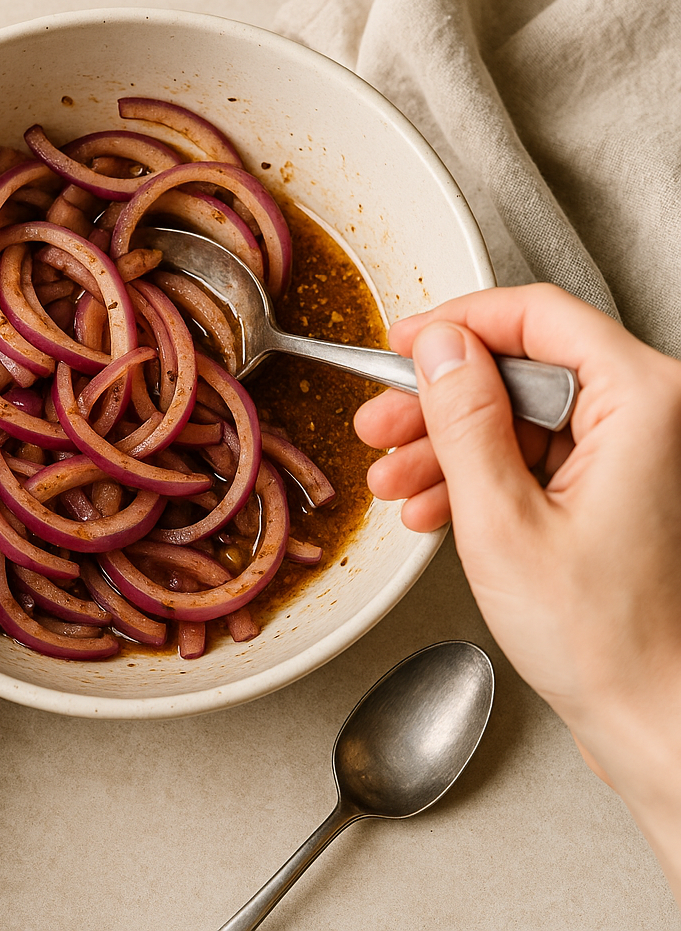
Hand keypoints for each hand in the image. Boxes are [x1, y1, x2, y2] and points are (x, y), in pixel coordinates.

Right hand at [354, 283, 680, 899]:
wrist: (649, 714)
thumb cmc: (602, 638)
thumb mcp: (502, 519)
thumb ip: (464, 420)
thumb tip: (437, 348)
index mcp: (639, 401)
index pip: (536, 315)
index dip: (456, 323)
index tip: (402, 342)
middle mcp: (645, 415)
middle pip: (520, 368)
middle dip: (438, 400)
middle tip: (379, 422)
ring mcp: (628, 453)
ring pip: (518, 415)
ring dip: (446, 445)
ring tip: (392, 481)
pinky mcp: (609, 486)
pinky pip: (531, 456)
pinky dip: (476, 476)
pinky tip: (432, 506)